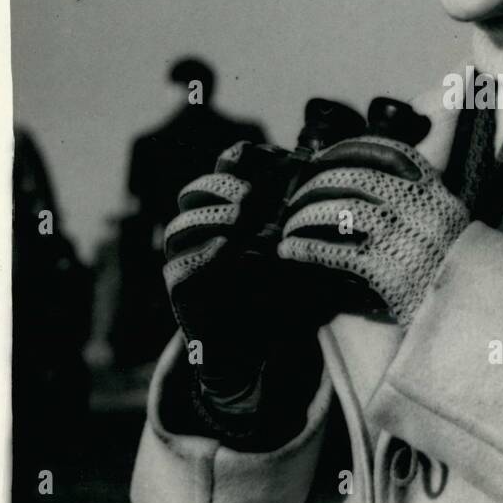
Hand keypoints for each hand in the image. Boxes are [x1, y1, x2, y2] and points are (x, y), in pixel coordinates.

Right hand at [163, 140, 309, 415]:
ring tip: (241, 218)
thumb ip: (302, 219)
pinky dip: (202, 257)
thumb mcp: (300, 249)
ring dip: (210, 218)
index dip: (239, 157)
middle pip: (195, 192)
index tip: (268, 158)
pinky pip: (178, 270)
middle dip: (221, 187)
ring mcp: (186, 260)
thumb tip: (324, 181)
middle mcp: (201, 230)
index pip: (223, 170)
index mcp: (227, 209)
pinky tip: (228, 248)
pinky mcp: (180, 291)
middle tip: (251, 195)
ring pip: (179, 227)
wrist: (257, 344)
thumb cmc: (281, 290)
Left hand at [278, 137, 469, 325]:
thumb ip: (420, 198)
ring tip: (290, 225)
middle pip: (354, 179)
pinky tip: (290, 250)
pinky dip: (306, 248)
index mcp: (433, 190)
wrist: (470, 311)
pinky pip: (335, 252)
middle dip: (317, 184)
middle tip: (297, 196)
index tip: (325, 155)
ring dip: (305, 216)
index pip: (388, 153)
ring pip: (340, 210)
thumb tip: (373, 185)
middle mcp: (417, 208)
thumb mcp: (447, 220)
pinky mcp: (384, 271)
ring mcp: (400, 238)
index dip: (349, 149)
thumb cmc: (453, 266)